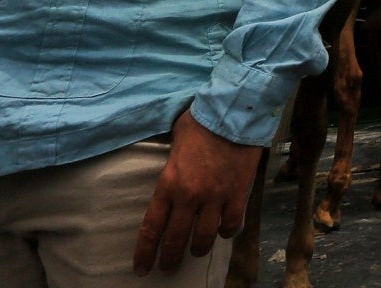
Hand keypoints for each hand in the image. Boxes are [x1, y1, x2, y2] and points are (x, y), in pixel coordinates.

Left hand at [132, 111, 262, 275]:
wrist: (234, 112)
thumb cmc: (201, 121)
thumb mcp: (174, 142)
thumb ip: (170, 166)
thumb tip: (170, 175)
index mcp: (169, 184)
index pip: (152, 228)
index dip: (145, 252)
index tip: (142, 267)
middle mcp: (190, 197)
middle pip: (176, 239)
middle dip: (169, 258)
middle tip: (167, 267)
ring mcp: (216, 198)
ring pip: (204, 238)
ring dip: (198, 249)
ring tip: (196, 252)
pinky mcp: (238, 195)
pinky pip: (231, 225)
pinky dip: (226, 232)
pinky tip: (223, 231)